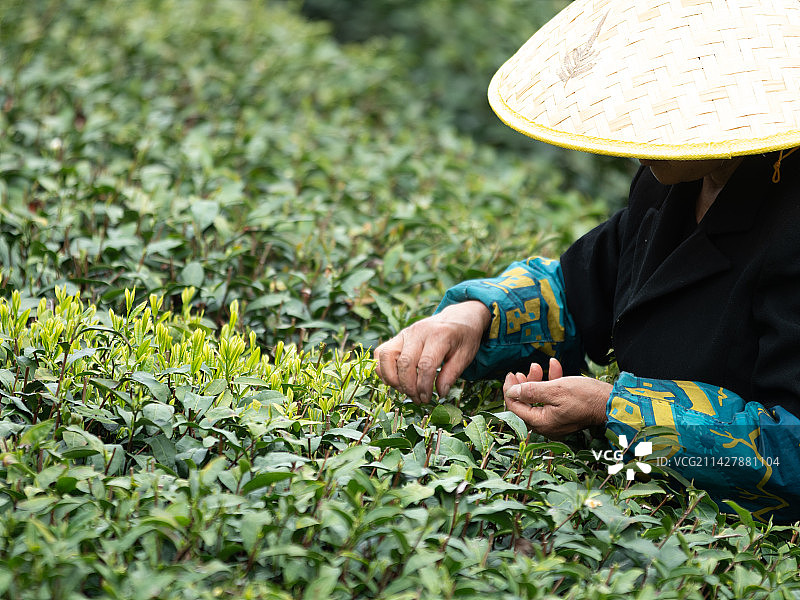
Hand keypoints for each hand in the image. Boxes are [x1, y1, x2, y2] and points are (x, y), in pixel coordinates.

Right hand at [374, 301, 490, 402]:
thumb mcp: (465, 355)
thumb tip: (439, 393)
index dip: (424, 386)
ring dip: (392, 378)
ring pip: (387, 356)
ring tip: (404, 390)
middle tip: (418, 399)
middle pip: (405, 363)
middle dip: (408, 387)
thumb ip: (452, 374)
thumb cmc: (463, 338)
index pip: (425, 365)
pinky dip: (383, 369)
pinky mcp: (398, 336)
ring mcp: (405, 333)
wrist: (457, 318)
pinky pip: (381, 352)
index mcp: (439, 336)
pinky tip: (395, 380)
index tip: (427, 399)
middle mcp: (418, 332)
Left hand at [504, 358, 609, 437]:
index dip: (510, 390)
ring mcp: (556, 421)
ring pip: (539, 400)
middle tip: (521, 371)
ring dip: (537, 381)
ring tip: (538, 366)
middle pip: (526, 404)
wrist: (612, 402)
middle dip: (524, 385)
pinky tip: (554, 366)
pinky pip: (552, 400)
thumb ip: (531, 391)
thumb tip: (511, 392)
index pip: (516, 408)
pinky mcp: (565, 414)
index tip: (510, 375)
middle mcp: (547, 425)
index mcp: (542, 423)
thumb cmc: (585, 396)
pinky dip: (551, 384)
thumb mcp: (555, 389)